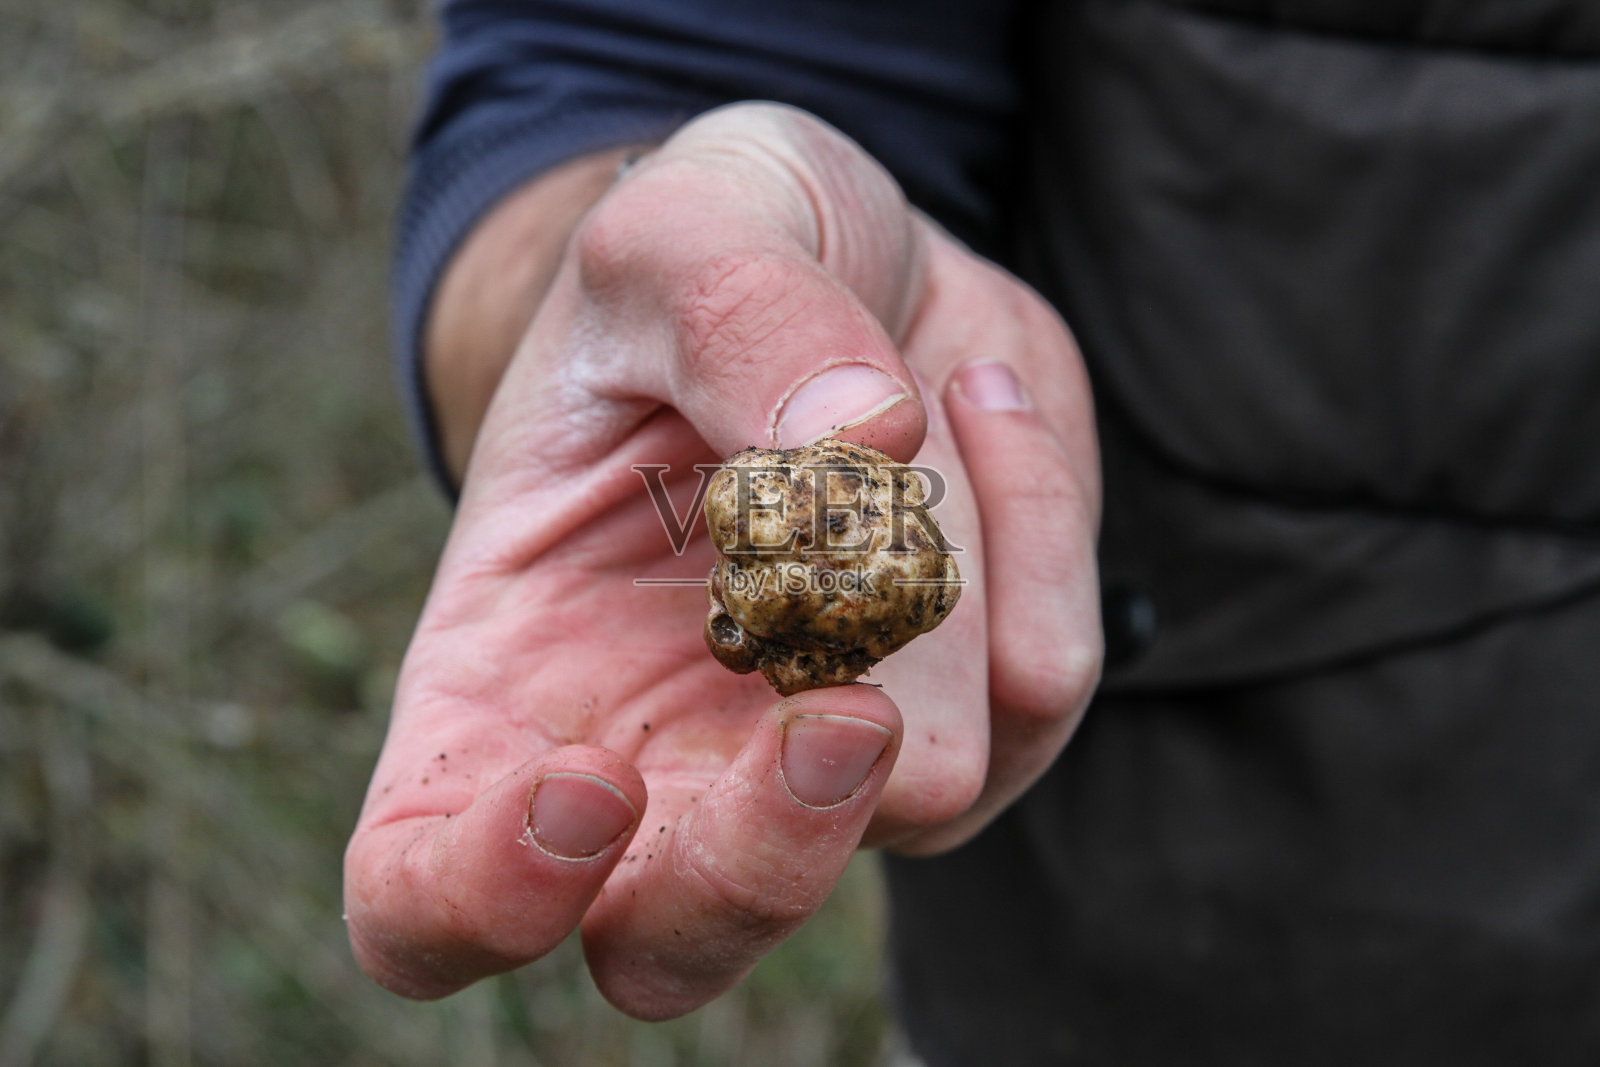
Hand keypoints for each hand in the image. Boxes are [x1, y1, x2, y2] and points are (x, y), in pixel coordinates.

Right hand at [344, 103, 1100, 1016]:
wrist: (841, 255)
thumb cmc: (701, 258)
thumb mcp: (683, 229)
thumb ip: (736, 319)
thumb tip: (860, 444)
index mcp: (507, 671)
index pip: (423, 890)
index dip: (483, 900)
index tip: (588, 782)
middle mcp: (657, 752)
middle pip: (675, 943)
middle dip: (768, 859)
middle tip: (842, 713)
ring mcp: (820, 744)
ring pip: (904, 816)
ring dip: (947, 611)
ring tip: (932, 389)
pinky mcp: (968, 703)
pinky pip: (1036, 688)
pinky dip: (1037, 535)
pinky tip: (981, 399)